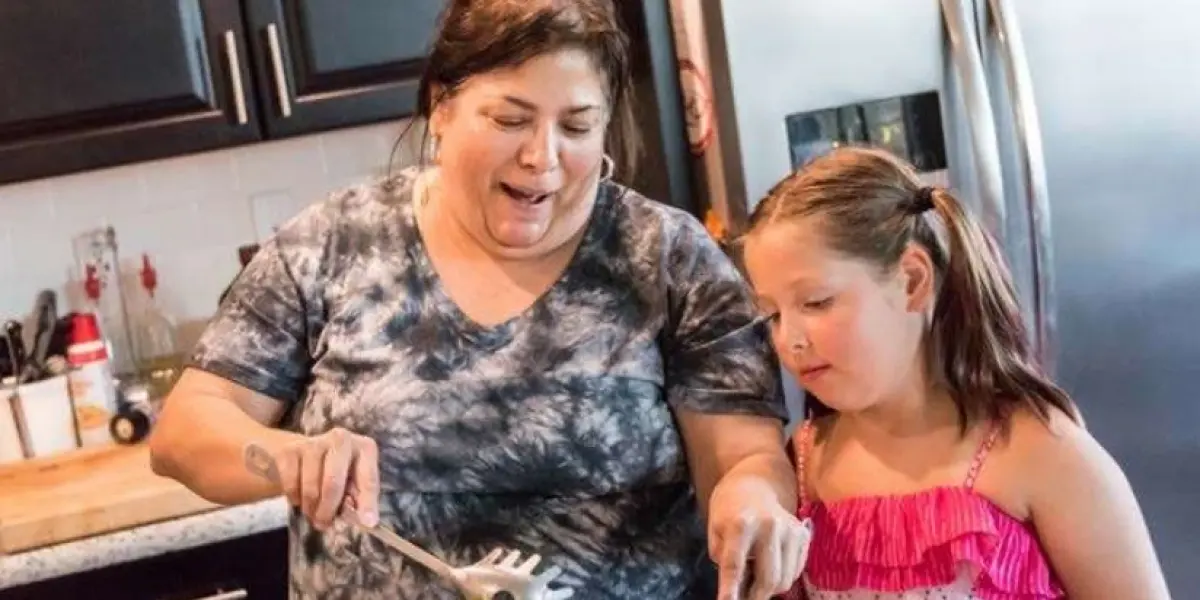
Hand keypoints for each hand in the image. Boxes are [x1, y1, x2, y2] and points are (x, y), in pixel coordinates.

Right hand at [246, 427, 380, 530]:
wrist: (303, 455)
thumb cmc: (337, 473)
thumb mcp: (353, 484)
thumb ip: (358, 501)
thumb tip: (364, 522)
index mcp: (365, 448)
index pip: (368, 478)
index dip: (368, 503)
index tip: (368, 523)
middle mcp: (341, 439)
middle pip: (333, 483)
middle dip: (328, 509)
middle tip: (324, 525)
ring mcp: (314, 442)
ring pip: (310, 487)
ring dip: (310, 508)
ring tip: (312, 513)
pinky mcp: (290, 450)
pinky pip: (291, 485)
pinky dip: (294, 498)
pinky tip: (300, 498)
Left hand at [708, 476, 812, 599]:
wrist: (756, 484)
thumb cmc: (729, 511)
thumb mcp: (716, 531)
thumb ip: (724, 560)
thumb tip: (738, 590)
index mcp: (741, 523)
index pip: (735, 564)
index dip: (730, 590)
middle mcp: (770, 525)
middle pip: (768, 578)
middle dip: (755, 597)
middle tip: (745, 599)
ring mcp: (790, 530)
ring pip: (785, 579)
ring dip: (770, 589)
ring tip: (756, 578)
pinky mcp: (803, 534)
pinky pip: (795, 571)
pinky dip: (782, 577)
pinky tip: (770, 564)